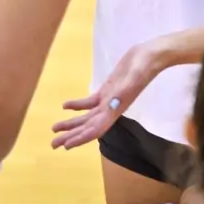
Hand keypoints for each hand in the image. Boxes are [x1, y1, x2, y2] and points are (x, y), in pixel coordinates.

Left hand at [51, 39, 166, 149]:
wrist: (150, 56)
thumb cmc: (143, 67)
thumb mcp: (133, 78)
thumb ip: (123, 91)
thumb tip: (112, 105)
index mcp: (116, 110)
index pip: (96, 129)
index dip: (81, 138)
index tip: (66, 146)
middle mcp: (111, 109)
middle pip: (87, 126)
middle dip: (71, 136)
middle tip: (53, 144)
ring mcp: (108, 100)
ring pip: (87, 116)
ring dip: (71, 123)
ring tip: (55, 129)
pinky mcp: (107, 90)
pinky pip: (89, 102)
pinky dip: (77, 105)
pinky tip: (65, 106)